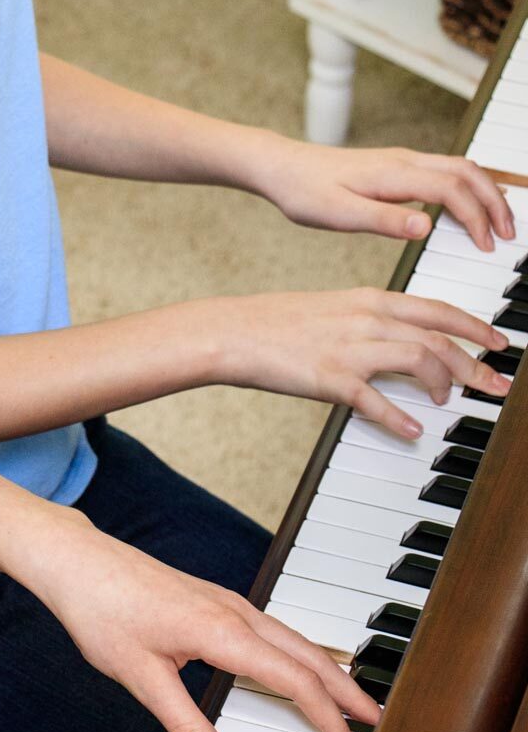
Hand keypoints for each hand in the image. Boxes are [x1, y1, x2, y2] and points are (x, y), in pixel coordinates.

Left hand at [18, 512, 377, 731]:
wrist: (76, 562)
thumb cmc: (101, 611)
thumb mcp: (140, 678)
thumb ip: (186, 726)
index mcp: (222, 632)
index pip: (294, 680)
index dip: (326, 717)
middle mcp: (235, 612)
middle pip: (308, 655)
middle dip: (346, 691)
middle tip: (376, 724)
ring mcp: (227, 601)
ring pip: (294, 639)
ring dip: (326, 670)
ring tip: (352, 700)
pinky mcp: (214, 599)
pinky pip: (273, 629)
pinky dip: (299, 653)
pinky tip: (299, 668)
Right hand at [213, 286, 511, 435]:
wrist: (233, 332)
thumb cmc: (277, 323)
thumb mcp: (332, 309)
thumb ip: (369, 321)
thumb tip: (401, 341)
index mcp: (369, 299)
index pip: (438, 310)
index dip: (476, 327)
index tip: (498, 343)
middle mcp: (366, 318)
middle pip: (439, 338)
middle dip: (476, 363)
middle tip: (496, 385)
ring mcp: (350, 348)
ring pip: (419, 360)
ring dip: (442, 384)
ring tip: (448, 403)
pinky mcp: (330, 377)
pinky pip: (375, 400)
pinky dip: (398, 418)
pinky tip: (412, 432)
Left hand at [261, 141, 513, 250]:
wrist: (279, 166)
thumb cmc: (303, 191)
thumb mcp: (338, 214)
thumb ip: (384, 221)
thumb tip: (426, 228)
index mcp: (393, 174)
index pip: (452, 191)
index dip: (476, 218)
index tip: (486, 246)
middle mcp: (403, 161)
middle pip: (467, 172)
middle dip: (494, 202)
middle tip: (508, 235)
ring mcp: (401, 160)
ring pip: (459, 168)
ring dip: (484, 193)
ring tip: (497, 224)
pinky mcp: (394, 166)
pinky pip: (444, 171)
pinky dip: (466, 188)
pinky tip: (465, 210)